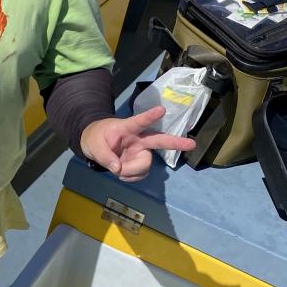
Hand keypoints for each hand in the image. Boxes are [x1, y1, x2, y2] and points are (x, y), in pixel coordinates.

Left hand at [80, 105, 195, 181]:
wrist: (95, 145)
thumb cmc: (96, 138)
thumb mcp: (93, 146)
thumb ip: (104, 156)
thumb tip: (117, 169)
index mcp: (126, 128)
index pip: (139, 121)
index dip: (150, 116)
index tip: (161, 110)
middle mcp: (138, 139)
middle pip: (159, 140)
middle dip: (175, 143)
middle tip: (192, 144)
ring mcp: (141, 151)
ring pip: (145, 165)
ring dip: (131, 172)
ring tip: (117, 170)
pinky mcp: (140, 162)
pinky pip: (141, 174)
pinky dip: (131, 177)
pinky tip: (122, 173)